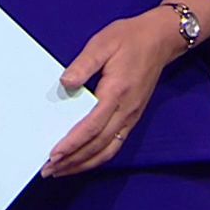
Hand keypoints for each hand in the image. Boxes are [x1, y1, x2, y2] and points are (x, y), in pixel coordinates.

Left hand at [42, 8, 182, 177]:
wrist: (160, 39)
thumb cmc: (129, 38)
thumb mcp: (103, 43)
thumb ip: (83, 64)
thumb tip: (65, 84)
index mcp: (116, 92)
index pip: (91, 126)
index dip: (72, 143)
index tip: (54, 155)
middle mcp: (126, 110)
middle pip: (98, 145)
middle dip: (73, 161)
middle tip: (49, 170)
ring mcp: (131, 116)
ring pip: (107, 150)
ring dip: (84, 164)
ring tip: (62, 171)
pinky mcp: (133, 117)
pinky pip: (115, 145)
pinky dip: (97, 158)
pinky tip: (83, 161)